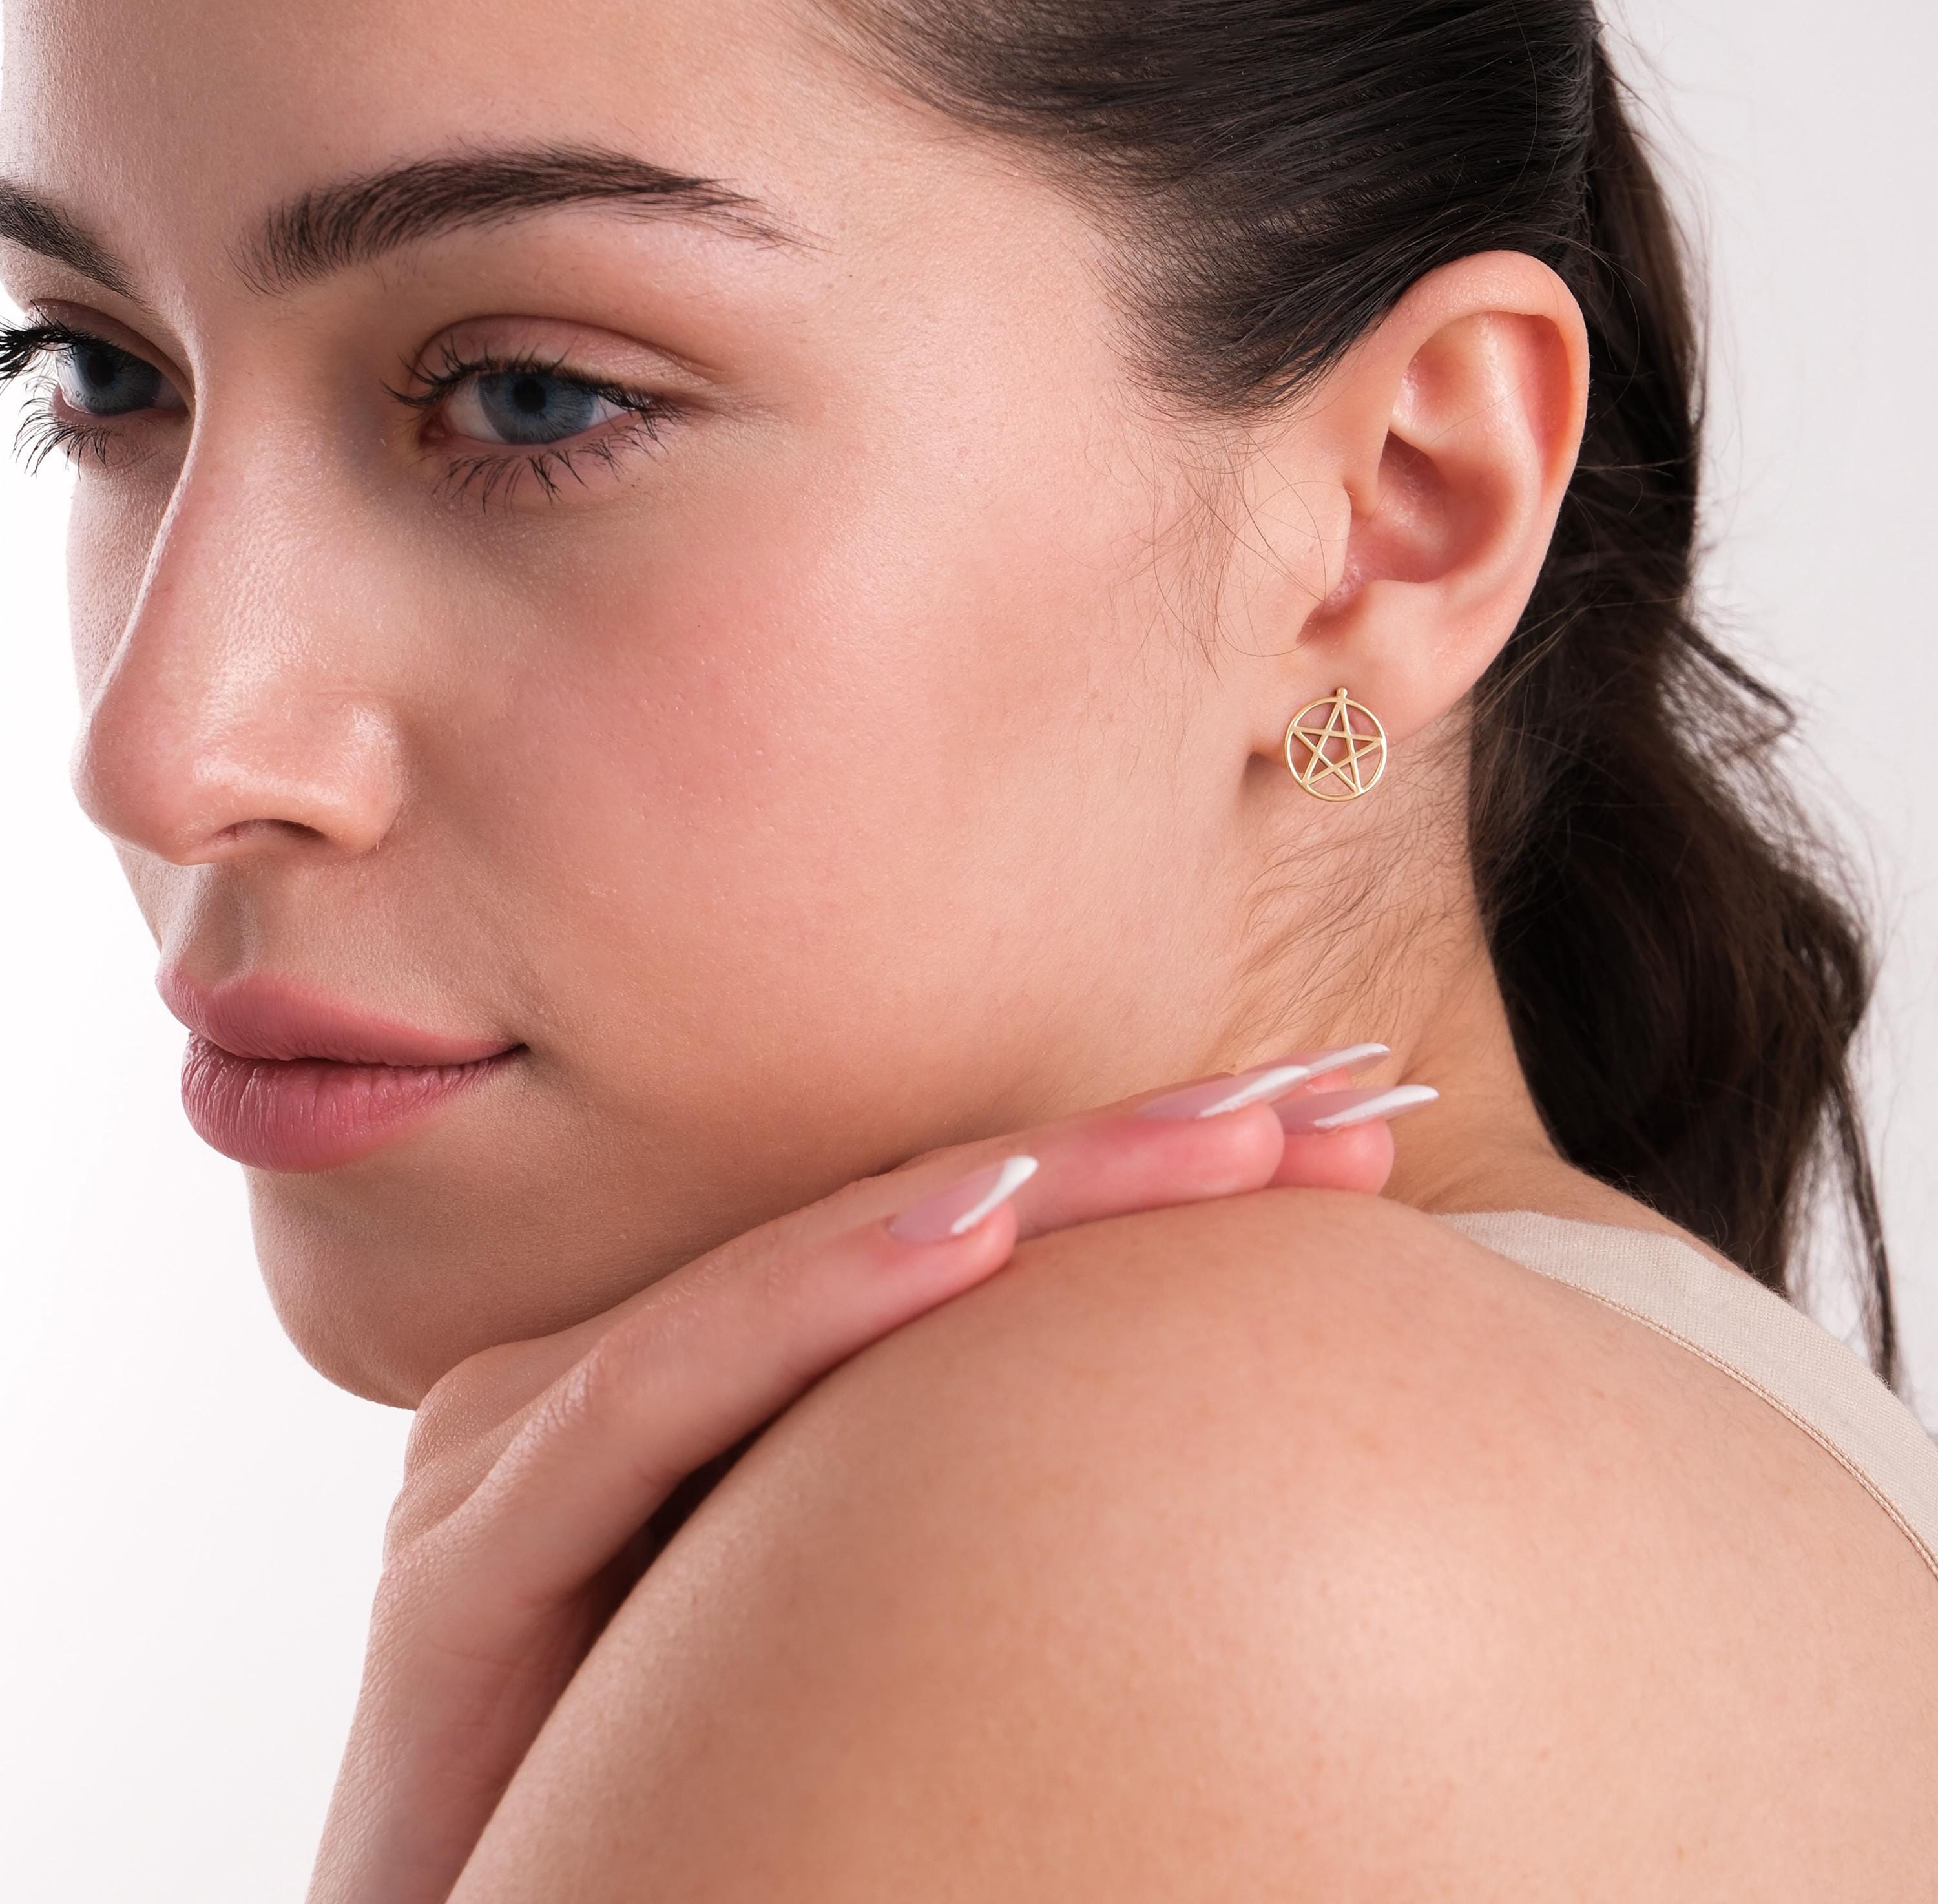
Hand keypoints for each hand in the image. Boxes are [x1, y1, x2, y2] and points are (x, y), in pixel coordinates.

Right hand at [305, 1047, 1430, 1903]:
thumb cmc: (703, 1819)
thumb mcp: (865, 1635)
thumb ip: (973, 1510)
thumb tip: (1221, 1460)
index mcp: (716, 1391)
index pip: (956, 1239)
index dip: (1145, 1178)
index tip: (1340, 1138)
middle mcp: (622, 1380)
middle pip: (909, 1224)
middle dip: (1134, 1156)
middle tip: (1337, 1098)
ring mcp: (529, 1438)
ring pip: (810, 1268)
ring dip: (1032, 1186)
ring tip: (1227, 1139)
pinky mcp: (471, 1541)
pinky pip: (672, 1388)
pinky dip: (831, 1293)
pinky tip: (979, 1233)